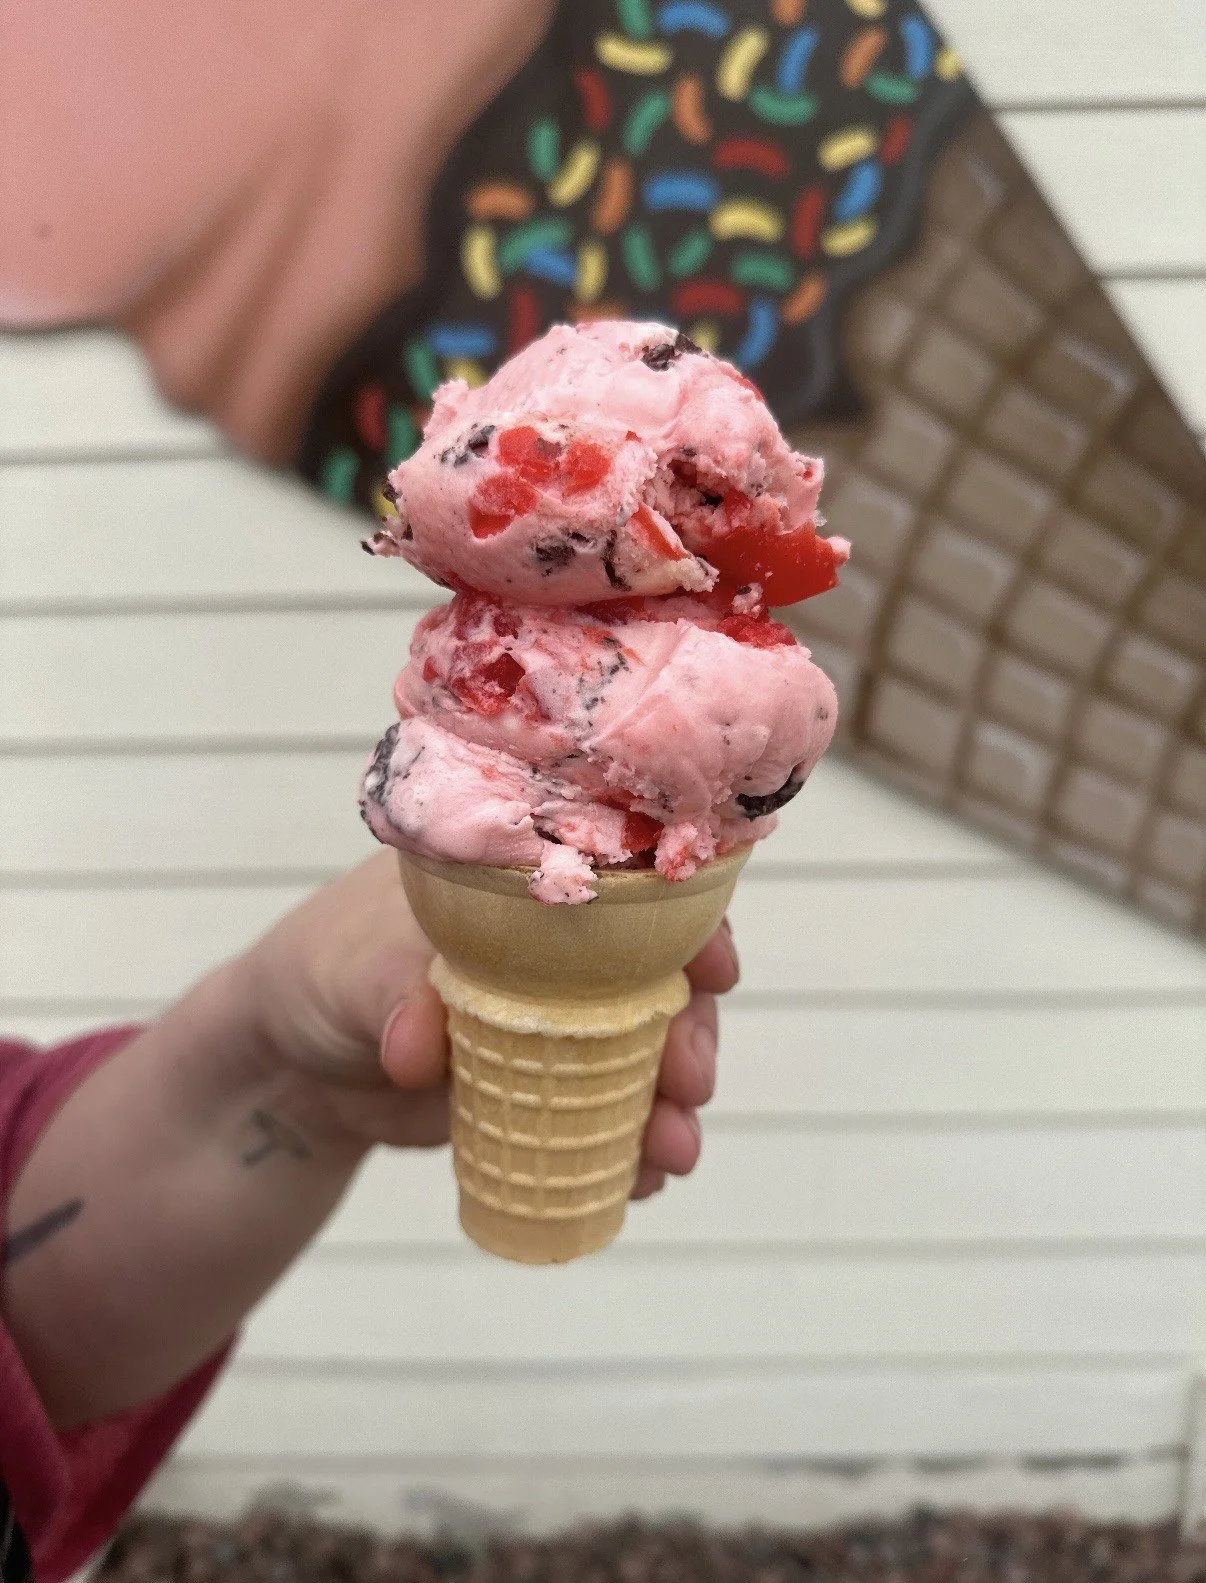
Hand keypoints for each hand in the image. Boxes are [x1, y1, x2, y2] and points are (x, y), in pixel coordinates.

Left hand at [243, 850, 739, 1196]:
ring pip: (650, 1054)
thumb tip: (421, 1044)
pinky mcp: (551, 1091)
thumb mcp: (350, 968)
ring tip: (672, 1153)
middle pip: (661, 977)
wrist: (293, 1068)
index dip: (687, 921)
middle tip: (690, 1080)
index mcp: (528, 884)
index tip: (714, 965)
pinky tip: (646, 1179)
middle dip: (692, 1030)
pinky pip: (612, 1117)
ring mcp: (563, 1022)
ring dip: (674, 1103)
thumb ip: (393, 994)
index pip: (630, 885)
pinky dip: (636, 1148)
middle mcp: (565, 947)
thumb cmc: (324, 972)